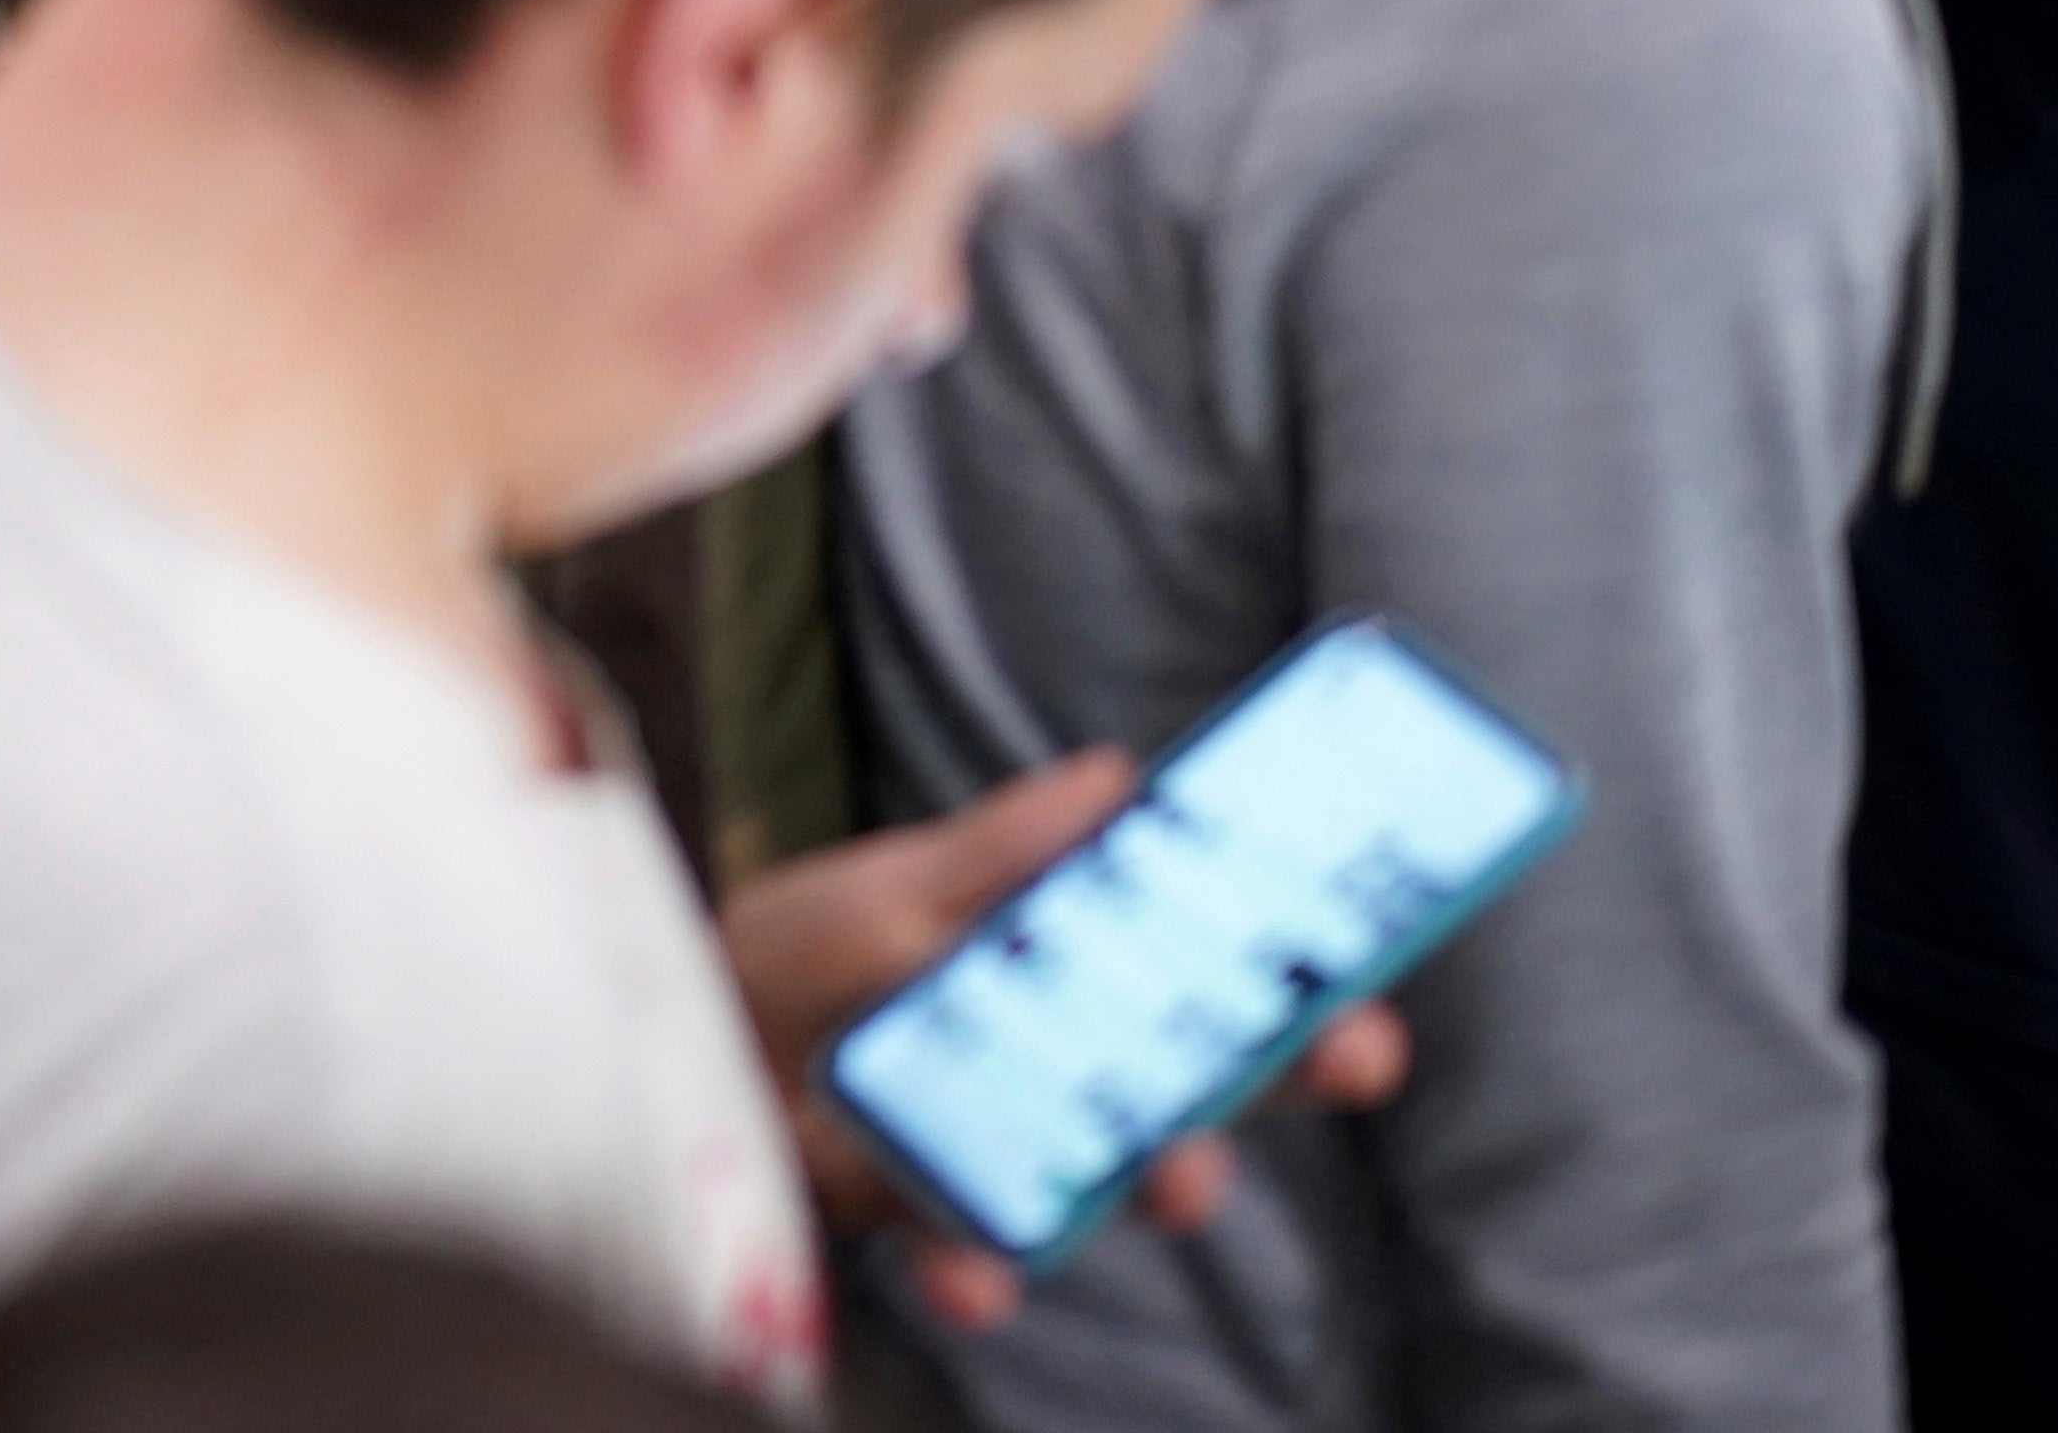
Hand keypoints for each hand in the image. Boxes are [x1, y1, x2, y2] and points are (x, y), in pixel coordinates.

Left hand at [724, 752, 1410, 1332]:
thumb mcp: (894, 882)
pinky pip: (974, 1253)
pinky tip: (982, 1275)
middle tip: (1353, 1052)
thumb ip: (998, 850)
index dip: (1308, 973)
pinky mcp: (938, 1216)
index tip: (1375, 966)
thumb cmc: (801, 951)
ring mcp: (1018, 1149)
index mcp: (1080, 974)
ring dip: (1168, 1174)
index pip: (1221, 976)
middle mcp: (1075, 1072)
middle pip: (1214, 1075)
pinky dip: (981, 1268)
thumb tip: (1119, 781)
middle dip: (1290, 1065)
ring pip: (1121, 1174)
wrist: (682, 1039)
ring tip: (1184, 1173)